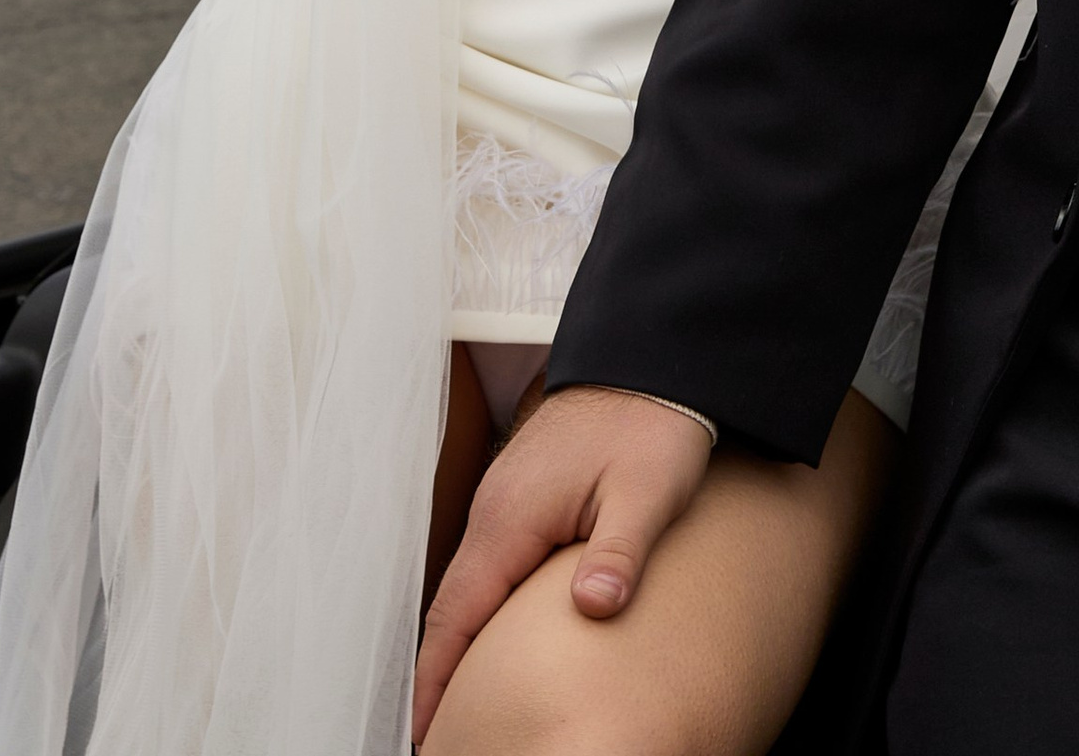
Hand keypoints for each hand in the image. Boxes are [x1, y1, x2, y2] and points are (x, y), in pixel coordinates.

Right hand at [412, 386, 713, 735]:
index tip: (426, 733)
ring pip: (469, 585)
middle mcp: (495, 510)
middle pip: (451, 606)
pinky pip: (489, 564)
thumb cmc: (651, 421)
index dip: (436, 678)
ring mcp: (506, 500)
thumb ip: (619, 552)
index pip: (455, 615)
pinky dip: (482, 609)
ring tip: (461, 699)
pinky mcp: (523, 495)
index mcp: (512, 516)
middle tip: (440, 733)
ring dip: (459, 640)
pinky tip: (497, 633)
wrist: (651, 358)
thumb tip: (593, 610)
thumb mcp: (649, 491)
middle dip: (439, 671)